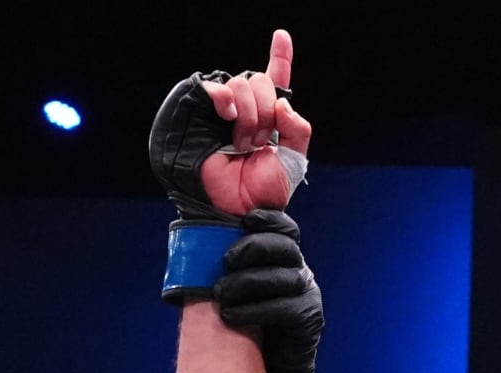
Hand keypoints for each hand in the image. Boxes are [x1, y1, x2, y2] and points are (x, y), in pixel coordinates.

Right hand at [197, 31, 311, 216]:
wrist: (239, 209)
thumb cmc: (264, 191)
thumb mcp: (294, 158)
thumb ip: (299, 127)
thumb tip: (282, 104)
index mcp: (269, 118)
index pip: (275, 80)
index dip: (280, 57)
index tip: (281, 36)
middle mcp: (246, 111)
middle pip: (259, 80)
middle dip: (265, 111)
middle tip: (258, 143)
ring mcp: (223, 114)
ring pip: (241, 83)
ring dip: (249, 116)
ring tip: (242, 145)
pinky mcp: (201, 117)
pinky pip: (216, 89)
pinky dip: (225, 98)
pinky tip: (228, 116)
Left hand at [215, 209, 323, 361]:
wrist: (267, 371)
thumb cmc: (246, 328)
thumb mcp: (234, 294)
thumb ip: (226, 272)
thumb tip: (190, 253)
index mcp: (284, 259)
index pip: (285, 229)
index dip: (270, 219)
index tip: (246, 220)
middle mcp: (300, 271)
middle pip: (284, 246)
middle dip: (253, 248)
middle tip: (225, 261)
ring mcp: (308, 294)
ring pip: (282, 277)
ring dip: (247, 282)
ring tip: (220, 294)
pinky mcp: (308, 319)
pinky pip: (284, 308)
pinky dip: (255, 310)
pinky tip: (232, 316)